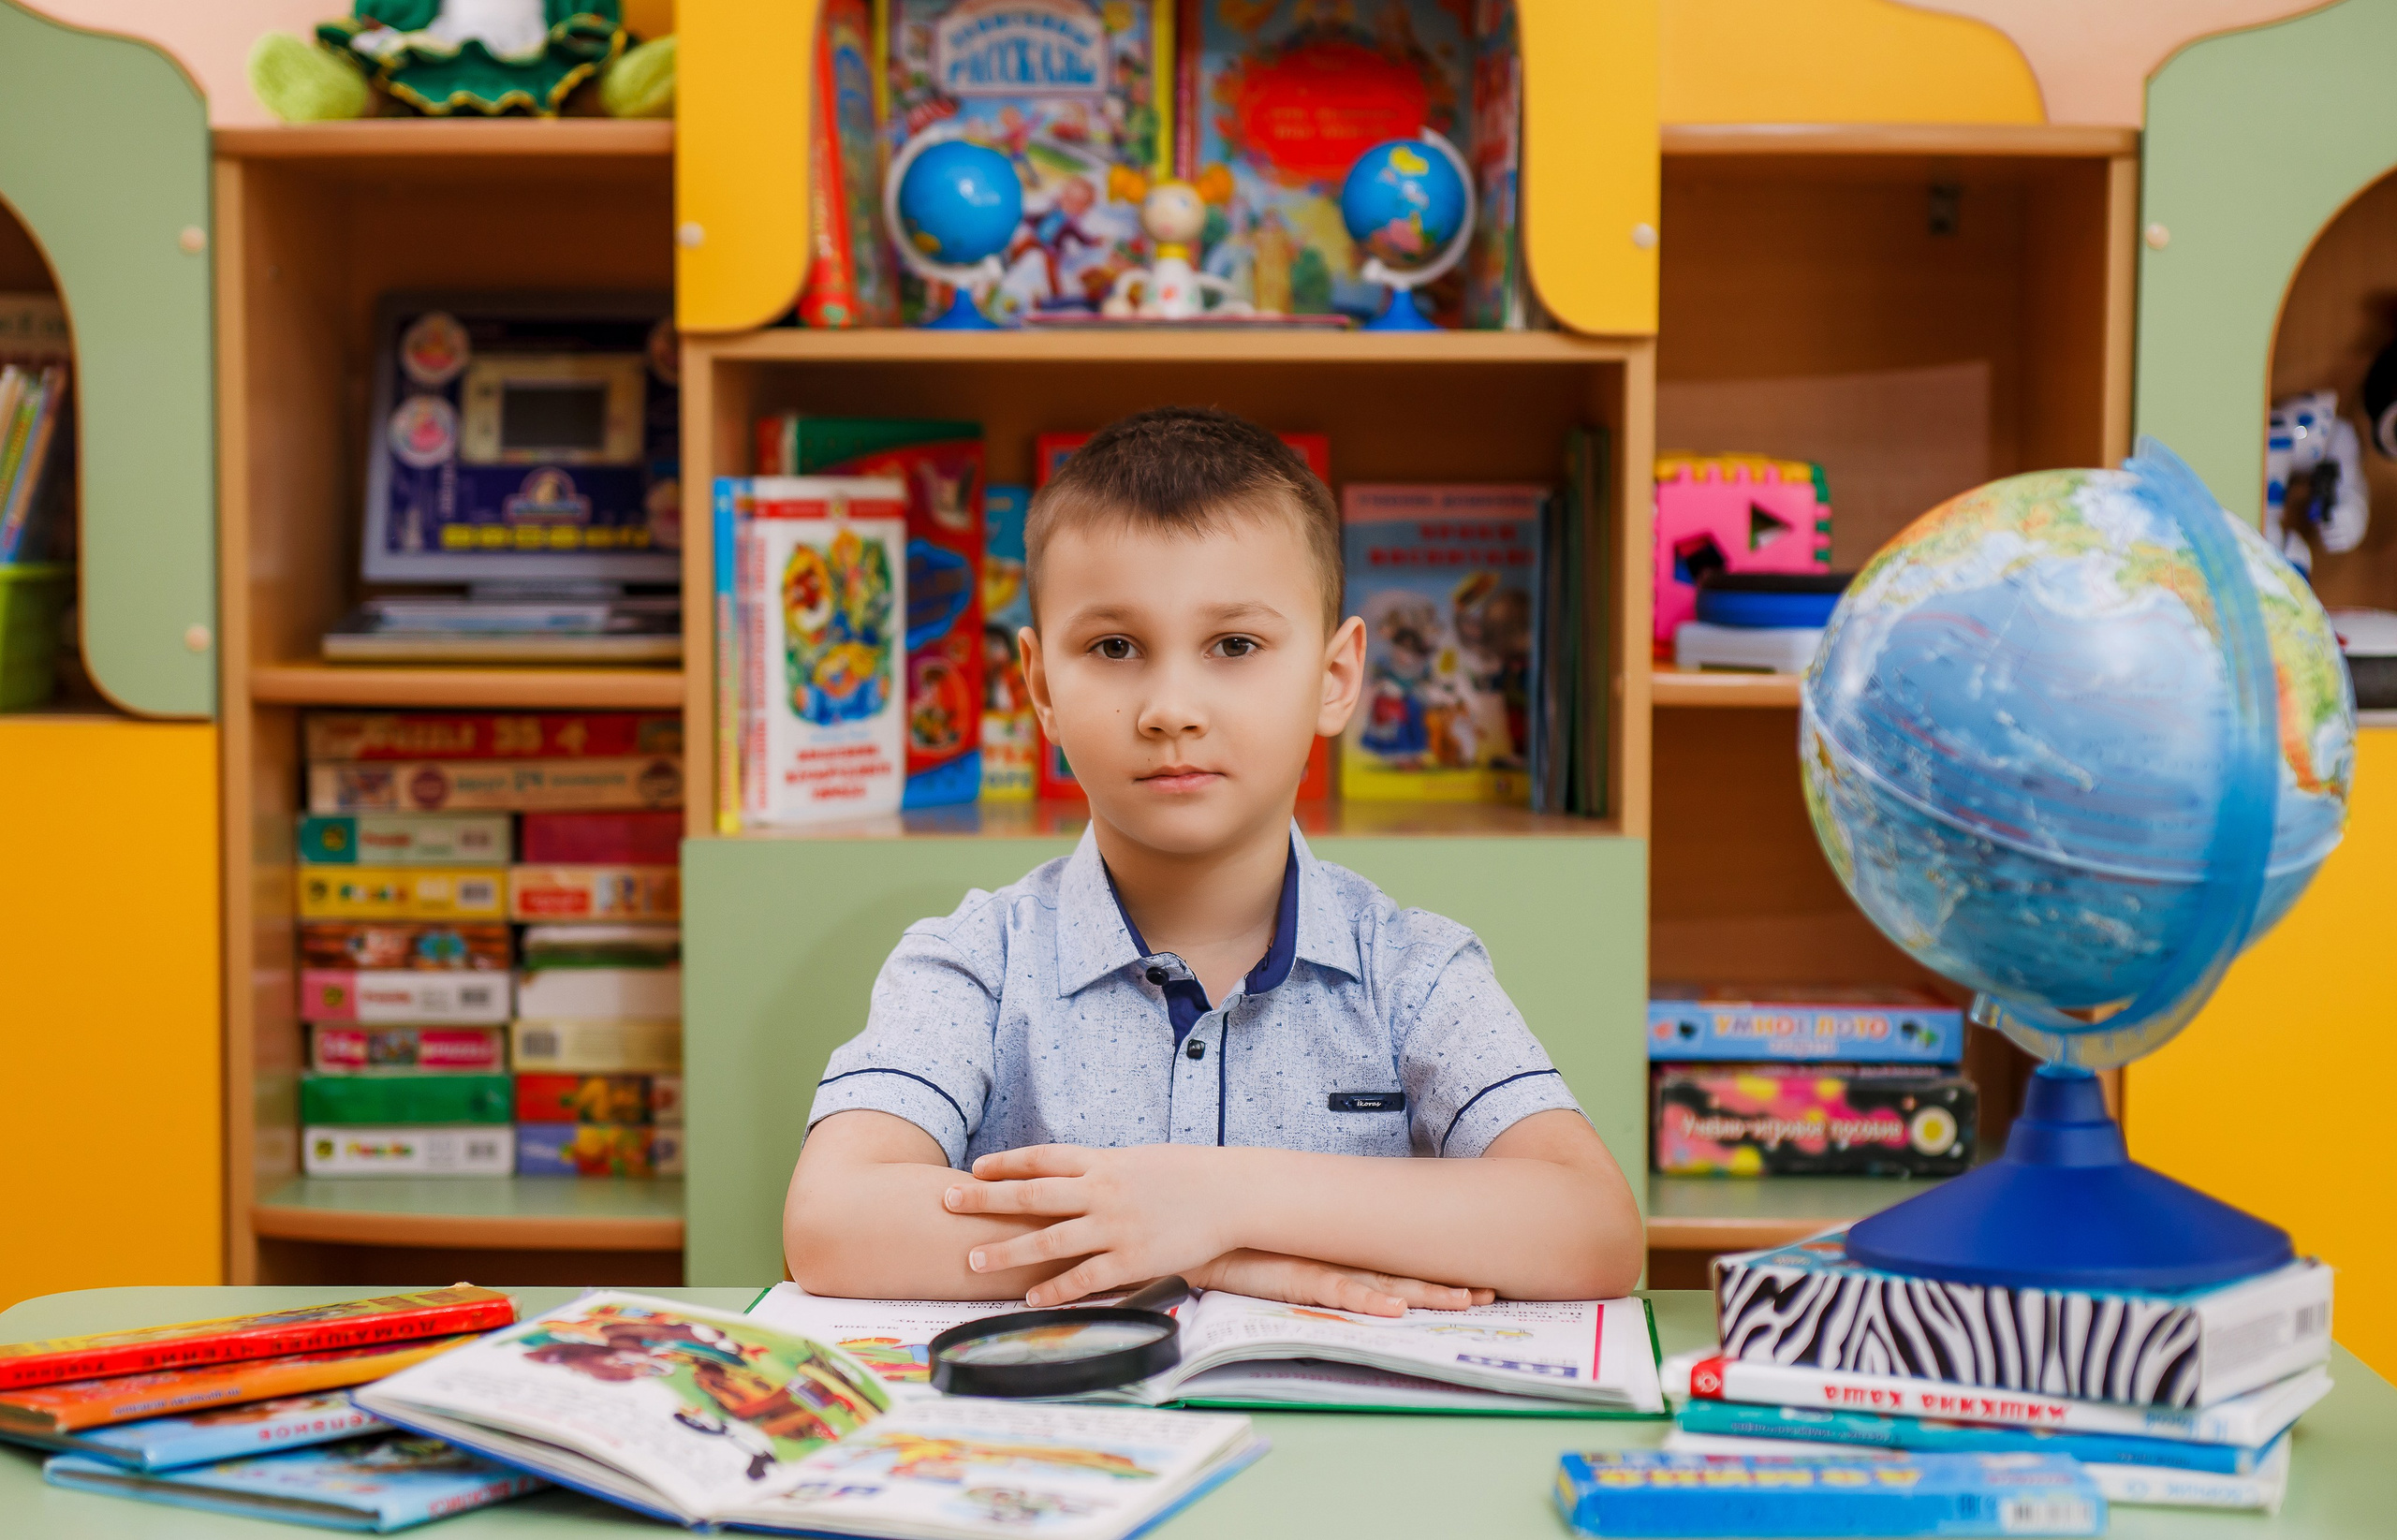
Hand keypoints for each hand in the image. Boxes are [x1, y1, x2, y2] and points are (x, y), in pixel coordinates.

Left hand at [945, 1143, 1240, 1305]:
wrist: (1232, 1193)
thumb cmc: (1188, 1175)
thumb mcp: (1139, 1160)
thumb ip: (1102, 1170)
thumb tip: (1071, 1178)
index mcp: (1103, 1161)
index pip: (1042, 1158)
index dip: (1006, 1163)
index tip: (975, 1169)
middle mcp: (1101, 1191)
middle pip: (1031, 1194)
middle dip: (985, 1199)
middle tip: (947, 1202)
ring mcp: (1115, 1226)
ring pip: (1048, 1240)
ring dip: (1006, 1252)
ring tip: (972, 1262)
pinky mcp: (1132, 1259)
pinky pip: (1084, 1278)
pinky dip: (1054, 1290)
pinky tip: (1030, 1299)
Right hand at [1185, 1249, 1495, 1317]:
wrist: (1196, 1230)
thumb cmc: (1242, 1248)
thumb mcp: (1288, 1261)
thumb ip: (1324, 1269)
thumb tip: (1363, 1280)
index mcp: (1341, 1256)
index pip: (1401, 1269)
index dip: (1441, 1278)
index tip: (1483, 1287)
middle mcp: (1337, 1258)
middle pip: (1403, 1275)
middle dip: (1447, 1286)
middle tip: (1489, 1295)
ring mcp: (1316, 1264)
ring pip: (1381, 1283)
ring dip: (1423, 1293)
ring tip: (1463, 1301)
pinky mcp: (1290, 1275)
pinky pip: (1334, 1291)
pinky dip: (1365, 1302)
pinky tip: (1393, 1310)